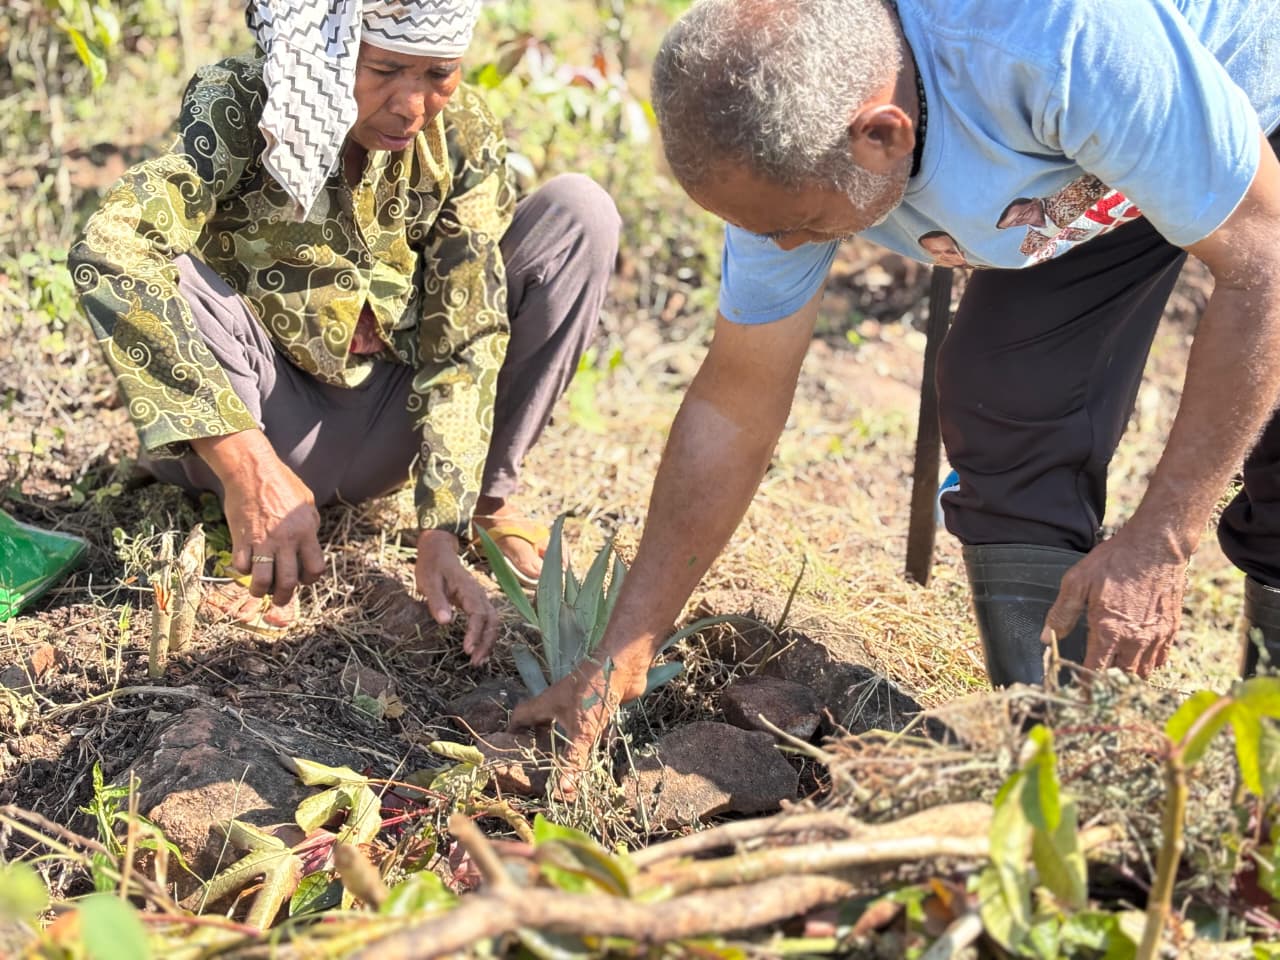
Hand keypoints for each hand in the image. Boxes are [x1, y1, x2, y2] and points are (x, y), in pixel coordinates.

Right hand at [193, 431, 325, 605]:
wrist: (252, 470)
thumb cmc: (282, 483)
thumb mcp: (306, 502)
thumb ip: (310, 525)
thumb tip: (310, 542)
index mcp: (306, 531)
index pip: (315, 568)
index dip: (310, 579)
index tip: (303, 579)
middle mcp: (285, 540)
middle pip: (287, 581)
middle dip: (284, 597)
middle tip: (280, 599)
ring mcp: (262, 541)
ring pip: (261, 580)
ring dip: (260, 591)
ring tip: (260, 590)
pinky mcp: (241, 538)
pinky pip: (241, 566)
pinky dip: (242, 571)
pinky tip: (245, 567)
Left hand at [415, 529, 497, 665]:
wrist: (438, 551)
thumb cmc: (431, 566)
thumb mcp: (428, 582)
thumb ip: (437, 601)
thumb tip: (446, 622)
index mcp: (468, 589)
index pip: (478, 614)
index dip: (475, 633)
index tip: (467, 650)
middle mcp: (479, 594)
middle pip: (492, 620)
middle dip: (486, 642)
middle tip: (474, 662)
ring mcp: (480, 598)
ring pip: (493, 621)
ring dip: (488, 641)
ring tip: (478, 660)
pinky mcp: (477, 602)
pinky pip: (488, 620)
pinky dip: (487, 636)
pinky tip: (479, 649)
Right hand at [508, 641, 653, 793]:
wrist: (622, 664)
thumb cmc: (594, 693)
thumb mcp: (581, 731)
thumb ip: (573, 760)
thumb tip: (562, 791)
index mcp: (547, 704)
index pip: (521, 715)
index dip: (513, 730)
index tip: (509, 747)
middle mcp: (560, 702)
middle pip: (543, 721)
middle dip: (541, 739)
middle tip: (539, 760)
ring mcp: (580, 702)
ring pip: (569, 724)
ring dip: (568, 741)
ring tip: (565, 761)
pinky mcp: (599, 704)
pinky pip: (591, 725)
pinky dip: (593, 737)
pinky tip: (598, 752)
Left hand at [1041, 531, 1187, 676]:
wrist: (1156, 545)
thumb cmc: (1114, 561)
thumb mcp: (1077, 582)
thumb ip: (1062, 613)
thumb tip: (1046, 638)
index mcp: (1109, 631)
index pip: (1096, 671)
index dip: (1086, 683)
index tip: (1078, 687)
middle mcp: (1135, 639)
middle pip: (1121, 676)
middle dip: (1107, 678)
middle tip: (1095, 673)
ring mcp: (1156, 635)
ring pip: (1143, 671)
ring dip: (1128, 672)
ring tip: (1115, 665)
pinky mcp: (1171, 628)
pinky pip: (1160, 658)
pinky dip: (1148, 663)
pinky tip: (1137, 655)